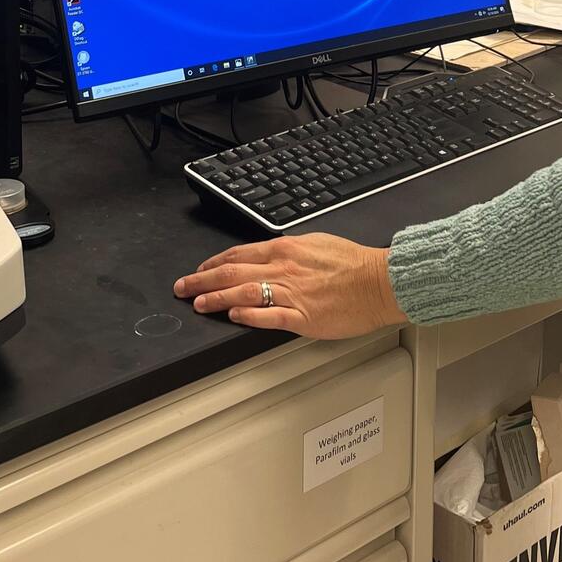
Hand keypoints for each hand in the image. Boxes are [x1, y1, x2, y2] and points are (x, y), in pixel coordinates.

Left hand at [175, 234, 404, 338]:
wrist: (380, 281)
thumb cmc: (353, 264)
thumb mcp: (316, 244)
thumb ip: (290, 251)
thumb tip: (269, 255)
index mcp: (286, 249)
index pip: (238, 254)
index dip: (212, 263)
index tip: (197, 271)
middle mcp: (284, 268)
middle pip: (232, 273)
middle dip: (201, 281)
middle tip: (182, 288)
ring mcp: (293, 293)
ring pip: (244, 294)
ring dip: (216, 299)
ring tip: (198, 305)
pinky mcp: (304, 317)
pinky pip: (270, 316)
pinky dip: (248, 316)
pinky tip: (233, 318)